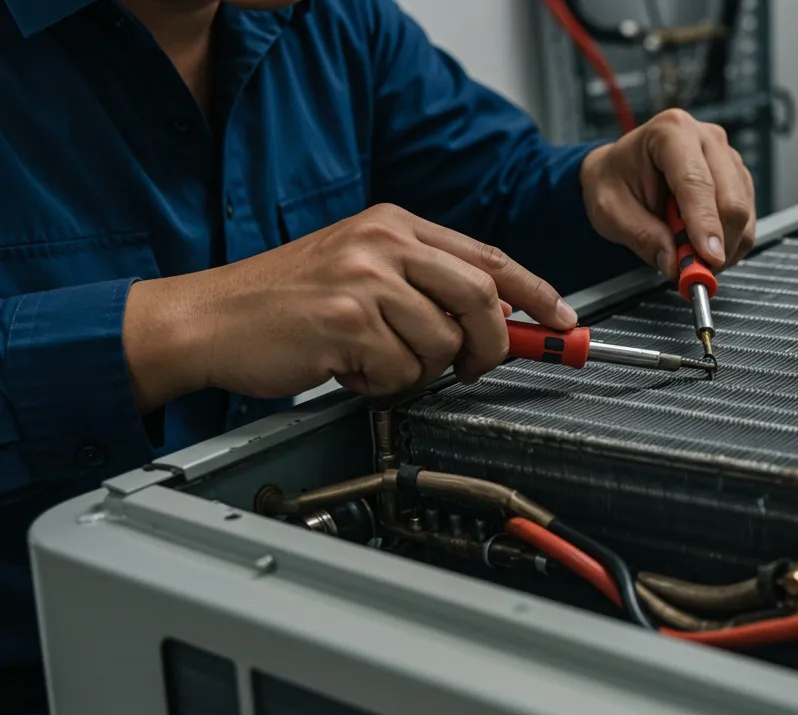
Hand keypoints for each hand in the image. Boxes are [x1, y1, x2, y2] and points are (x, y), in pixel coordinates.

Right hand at [123, 203, 575, 409]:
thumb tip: (496, 320)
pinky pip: (401, 370)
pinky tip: (348, 368)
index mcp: (394, 224)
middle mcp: (383, 242)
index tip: (564, 321)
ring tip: (376, 361)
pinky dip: (382, 383)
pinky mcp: (347, 320)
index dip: (536, 293)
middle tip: (473, 366)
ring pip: (442, 342)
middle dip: (490, 344)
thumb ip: (426, 283)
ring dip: (418, 369)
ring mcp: (365, 279)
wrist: (208, 319)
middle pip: (482, 297)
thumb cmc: (284, 302)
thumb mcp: (360, 267)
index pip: (489, 257)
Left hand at [580, 108, 755, 278]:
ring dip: (722, 247)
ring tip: (689, 256)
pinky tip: (702, 246)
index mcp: (671, 132)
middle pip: (730, 199)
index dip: (704, 224)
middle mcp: (707, 139)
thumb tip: (675, 263)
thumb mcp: (610, 211)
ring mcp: (728, 159)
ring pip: (743, 214)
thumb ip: (642, 236)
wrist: (619, 171)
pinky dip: (729, 244)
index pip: (696, 182)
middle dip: (716, 243)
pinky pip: (747, 221)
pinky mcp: (739, 180)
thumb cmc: (613, 181)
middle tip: (693, 270)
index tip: (708, 258)